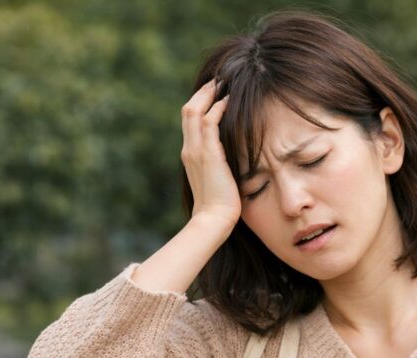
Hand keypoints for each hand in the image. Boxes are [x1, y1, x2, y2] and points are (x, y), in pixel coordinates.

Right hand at [181, 79, 240, 230]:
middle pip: (187, 110)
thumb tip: (229, 157)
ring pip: (194, 111)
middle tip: (217, 80)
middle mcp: (189, 149)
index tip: (213, 93)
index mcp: (190, 154)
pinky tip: (228, 101)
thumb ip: (218, 163)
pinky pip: (210, 123)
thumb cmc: (218, 204)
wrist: (213, 219)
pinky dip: (218, 108)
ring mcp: (196, 151)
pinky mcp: (208, 155)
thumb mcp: (216, 178)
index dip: (199, 103)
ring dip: (209, 94)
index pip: (189, 121)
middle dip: (202, 92)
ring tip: (222, 83)